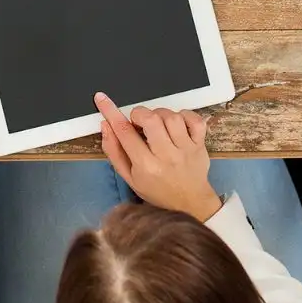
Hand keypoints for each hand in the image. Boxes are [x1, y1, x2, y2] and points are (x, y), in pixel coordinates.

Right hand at [95, 94, 221, 220]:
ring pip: (171, 116)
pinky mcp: (200, 145)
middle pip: (150, 119)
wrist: (190, 203)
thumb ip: (114, 151)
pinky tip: (177, 124)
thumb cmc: (157, 190)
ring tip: (157, 125)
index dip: (110, 112)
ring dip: (160, 114)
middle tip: (138, 122)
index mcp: (146, 166)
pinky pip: (195, 120)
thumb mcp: (129, 177)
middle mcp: (167, 156)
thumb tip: (106, 126)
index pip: (124, 132)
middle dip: (139, 113)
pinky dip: (184, 115)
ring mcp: (186, 149)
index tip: (102, 99)